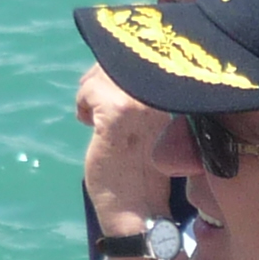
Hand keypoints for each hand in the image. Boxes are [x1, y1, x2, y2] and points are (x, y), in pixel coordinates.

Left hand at [77, 63, 181, 236]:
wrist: (138, 208)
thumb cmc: (143, 166)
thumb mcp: (150, 118)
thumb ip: (142, 88)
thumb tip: (116, 57)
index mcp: (176, 90)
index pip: (146, 51)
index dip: (120, 61)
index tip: (109, 83)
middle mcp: (164, 90)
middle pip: (121, 55)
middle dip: (100, 76)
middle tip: (95, 104)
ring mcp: (141, 100)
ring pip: (102, 71)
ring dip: (90, 91)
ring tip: (94, 117)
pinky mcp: (118, 112)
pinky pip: (89, 90)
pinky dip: (83, 105)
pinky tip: (89, 125)